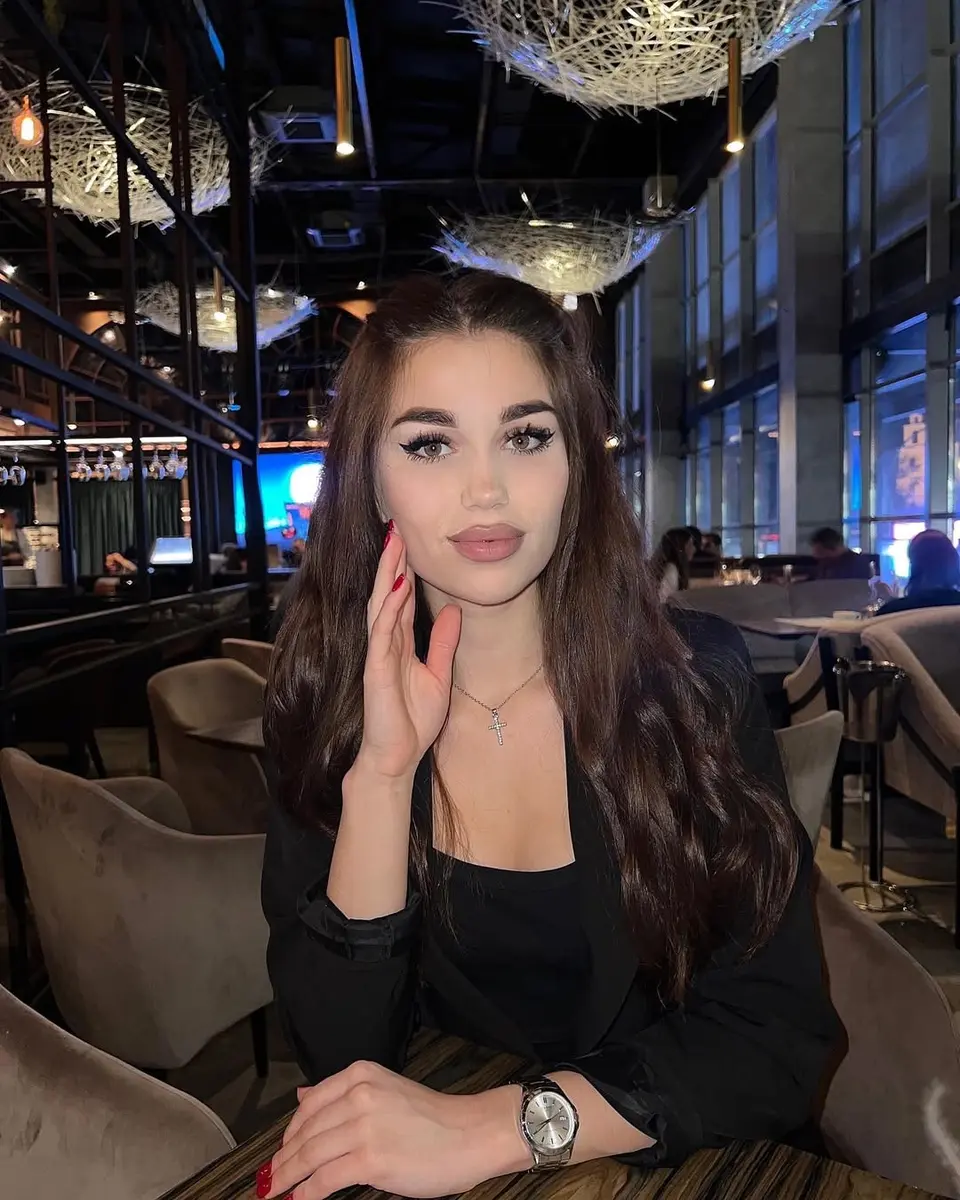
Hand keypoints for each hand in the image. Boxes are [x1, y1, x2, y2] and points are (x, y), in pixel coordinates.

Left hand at [260, 1060, 526, 1199]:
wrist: (470, 1134)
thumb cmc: (434, 1118)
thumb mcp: (385, 1090)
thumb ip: (343, 1094)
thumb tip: (301, 1097)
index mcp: (361, 1075)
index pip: (309, 1105)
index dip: (289, 1133)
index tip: (281, 1151)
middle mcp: (358, 1095)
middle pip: (306, 1132)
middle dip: (283, 1160)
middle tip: (270, 1178)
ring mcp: (363, 1127)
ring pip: (309, 1156)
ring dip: (287, 1178)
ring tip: (275, 1191)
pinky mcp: (369, 1159)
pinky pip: (324, 1180)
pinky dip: (305, 1193)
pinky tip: (297, 1199)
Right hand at [355, 524, 461, 780]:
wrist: (396, 758)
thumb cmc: (411, 721)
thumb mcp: (438, 675)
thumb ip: (442, 643)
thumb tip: (454, 611)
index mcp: (399, 643)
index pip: (400, 597)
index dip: (404, 568)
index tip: (410, 539)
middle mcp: (385, 643)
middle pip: (387, 592)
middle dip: (392, 560)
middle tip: (398, 526)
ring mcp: (378, 654)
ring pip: (381, 604)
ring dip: (387, 573)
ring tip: (394, 543)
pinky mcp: (375, 669)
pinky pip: (382, 632)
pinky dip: (389, 608)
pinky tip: (397, 587)